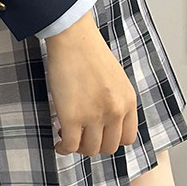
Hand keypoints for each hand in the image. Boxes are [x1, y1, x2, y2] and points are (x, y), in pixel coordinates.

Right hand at [44, 11, 137, 155]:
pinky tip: (58, 143)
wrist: (72, 36)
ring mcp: (94, 116)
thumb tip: (105, 117)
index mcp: (128, 101)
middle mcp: (115, 112)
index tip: (99, 135)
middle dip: (94, 145)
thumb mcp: (115, 77)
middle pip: (108, 147)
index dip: (111, 140)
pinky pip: (70, 144)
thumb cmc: (88, 49)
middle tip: (81, 136)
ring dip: (78, 147)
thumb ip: (115, 99)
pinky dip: (64, 148)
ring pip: (90, 149)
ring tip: (67, 137)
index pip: (127, 138)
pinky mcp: (72, 117)